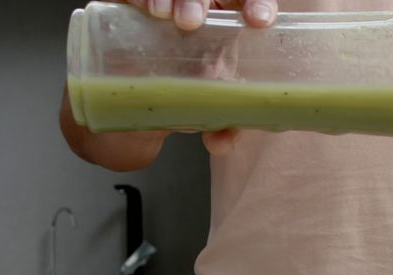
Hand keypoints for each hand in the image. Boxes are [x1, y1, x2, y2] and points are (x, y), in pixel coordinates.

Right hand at [123, 0, 278, 154]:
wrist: (137, 100)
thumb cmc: (183, 92)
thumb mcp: (206, 108)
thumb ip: (221, 125)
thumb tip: (220, 142)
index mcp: (228, 26)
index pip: (248, 2)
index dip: (257, 3)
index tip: (259, 20)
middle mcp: (201, 8)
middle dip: (199, 0)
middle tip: (190, 23)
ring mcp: (168, 3)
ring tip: (162, 14)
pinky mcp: (133, 4)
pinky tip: (142, 9)